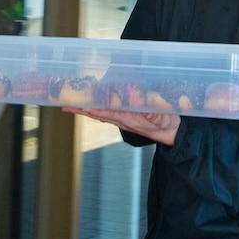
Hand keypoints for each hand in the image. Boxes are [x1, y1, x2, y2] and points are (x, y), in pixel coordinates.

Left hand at [63, 106, 180, 145]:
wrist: (173, 134)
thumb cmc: (168, 124)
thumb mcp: (164, 118)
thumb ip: (153, 113)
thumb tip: (137, 104)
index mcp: (130, 119)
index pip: (106, 113)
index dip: (91, 109)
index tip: (78, 107)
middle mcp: (123, 120)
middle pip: (98, 114)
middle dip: (81, 110)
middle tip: (65, 105)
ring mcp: (123, 120)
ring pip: (100, 114)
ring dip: (85, 110)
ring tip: (71, 105)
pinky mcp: (125, 118)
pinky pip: (106, 113)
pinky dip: (95, 109)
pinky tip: (89, 107)